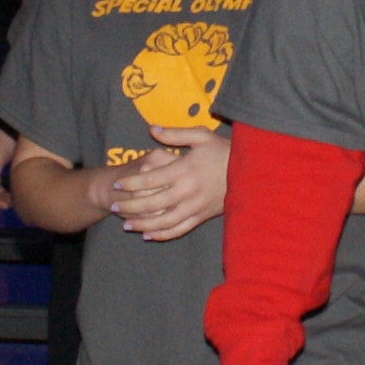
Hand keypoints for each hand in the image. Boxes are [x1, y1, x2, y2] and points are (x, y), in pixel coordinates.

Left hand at [107, 123, 228, 239]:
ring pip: (162, 221)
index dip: (130, 184)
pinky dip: (162, 235)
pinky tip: (148, 235)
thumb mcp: (201, 136)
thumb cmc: (223, 151)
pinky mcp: (202, 217)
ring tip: (125, 225)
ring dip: (142, 225)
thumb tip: (152, 129)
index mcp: (184, 170)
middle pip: (151, 203)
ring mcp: (194, 207)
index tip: (117, 186)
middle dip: (129, 206)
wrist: (251, 172)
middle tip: (114, 206)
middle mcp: (187, 191)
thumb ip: (174, 134)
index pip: (149, 180)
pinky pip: (179, 230)